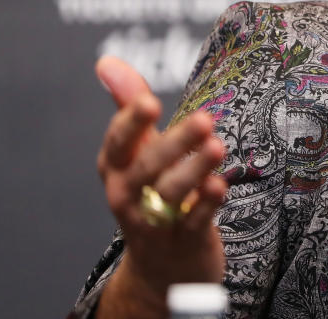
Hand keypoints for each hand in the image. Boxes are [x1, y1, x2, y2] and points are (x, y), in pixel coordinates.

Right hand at [94, 56, 226, 317]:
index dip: (130, 123)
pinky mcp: (185, 240)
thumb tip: (107, 61)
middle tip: (204, 119)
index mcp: (116, 170)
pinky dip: (206, 203)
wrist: (162, 267)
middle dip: (174, 144)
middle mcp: (130, 196)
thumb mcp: (138, 152)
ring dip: (195, 169)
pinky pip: (195, 221)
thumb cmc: (150, 193)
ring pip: (173, 194)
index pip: (117, 144)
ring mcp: (156, 221)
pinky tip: (220, 184)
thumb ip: (128, 107)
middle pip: (147, 169)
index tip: (149, 101)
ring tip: (216, 146)